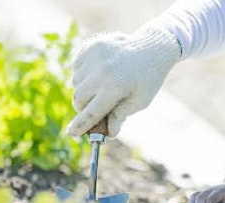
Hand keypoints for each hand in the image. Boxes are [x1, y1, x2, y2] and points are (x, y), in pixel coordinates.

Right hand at [66, 27, 180, 136]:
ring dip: (84, 89)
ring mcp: (95, 56)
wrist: (152, 47)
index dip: (80, 125)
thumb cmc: (148, 79)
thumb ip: (120, 116)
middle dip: (83, 107)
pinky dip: (84, 73)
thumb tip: (109, 134)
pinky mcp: (91, 46)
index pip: (91, 112)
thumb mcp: (139, 101)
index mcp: (115, 87)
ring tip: (103, 86)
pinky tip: (100, 71)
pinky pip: (77, 66)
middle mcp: (102, 71)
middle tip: (94, 109)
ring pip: (76, 82)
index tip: (72, 133)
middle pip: (79, 98)